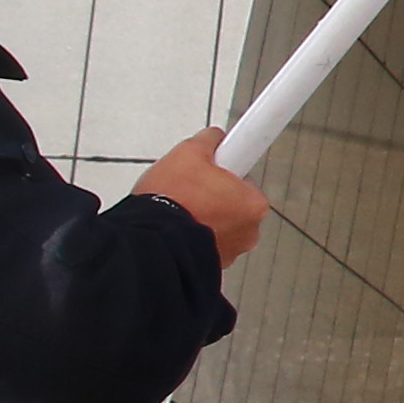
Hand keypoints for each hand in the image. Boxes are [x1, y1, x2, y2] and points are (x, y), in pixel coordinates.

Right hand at [138, 131, 269, 269]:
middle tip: (189, 188)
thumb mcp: (188, 154)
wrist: (149, 239)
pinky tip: (177, 225)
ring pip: (220, 225)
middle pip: (233, 203)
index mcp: (254, 203)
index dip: (223, 172)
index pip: (245, 180)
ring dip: (204, 216)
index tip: (212, 171)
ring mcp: (231, 251)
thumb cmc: (172, 201)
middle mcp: (250, 231)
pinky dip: (194, 235)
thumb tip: (213, 138)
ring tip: (179, 207)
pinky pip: (206, 243)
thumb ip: (208, 141)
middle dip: (213, 195)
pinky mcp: (211, 264)